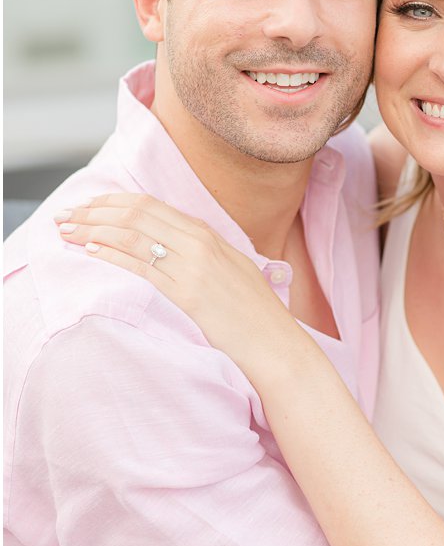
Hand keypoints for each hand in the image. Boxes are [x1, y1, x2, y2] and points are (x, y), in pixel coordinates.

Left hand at [54, 193, 305, 372]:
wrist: (276, 343)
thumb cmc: (255, 313)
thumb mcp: (232, 269)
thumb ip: (203, 252)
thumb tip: (169, 245)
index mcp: (209, 235)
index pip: (151, 205)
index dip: (113, 201)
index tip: (88, 205)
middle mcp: (200, 244)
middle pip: (136, 214)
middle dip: (94, 211)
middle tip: (64, 214)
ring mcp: (194, 267)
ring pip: (133, 235)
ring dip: (93, 229)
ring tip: (65, 230)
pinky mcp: (187, 294)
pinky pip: (140, 267)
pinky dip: (110, 254)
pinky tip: (89, 250)